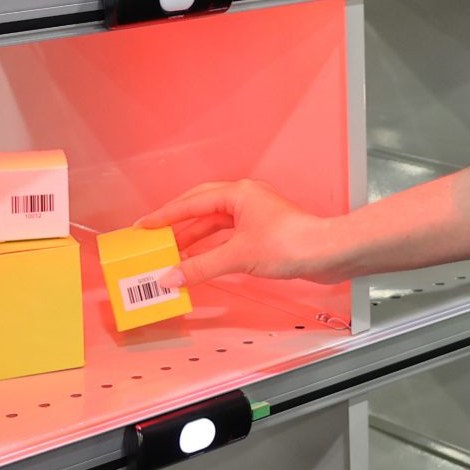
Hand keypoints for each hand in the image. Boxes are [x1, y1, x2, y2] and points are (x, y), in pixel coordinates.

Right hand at [136, 180, 335, 286]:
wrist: (326, 253)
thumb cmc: (292, 243)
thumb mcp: (238, 256)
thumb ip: (200, 267)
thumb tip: (172, 276)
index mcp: (237, 193)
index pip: (190, 203)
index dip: (164, 216)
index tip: (144, 226)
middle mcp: (244, 198)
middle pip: (200, 207)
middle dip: (176, 224)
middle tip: (153, 237)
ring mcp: (254, 213)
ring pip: (214, 223)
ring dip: (193, 238)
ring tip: (172, 254)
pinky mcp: (261, 229)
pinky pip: (226, 234)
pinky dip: (210, 246)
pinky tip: (200, 259)